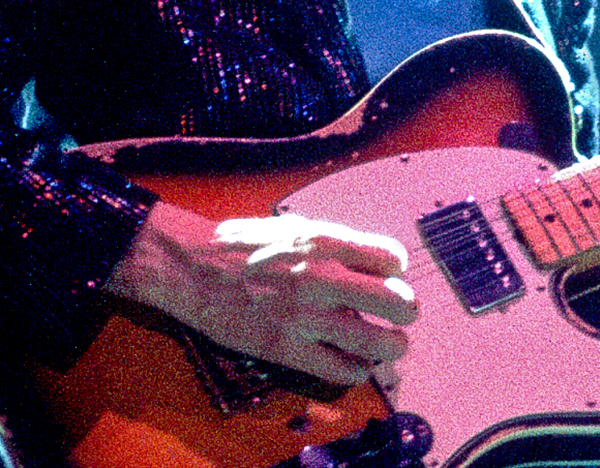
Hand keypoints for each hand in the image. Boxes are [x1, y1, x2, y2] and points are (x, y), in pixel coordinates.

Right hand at [106, 201, 418, 383]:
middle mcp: (322, 277)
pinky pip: (340, 369)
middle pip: (398, 302)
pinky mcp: (287, 348)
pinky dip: (356, 370)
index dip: (398, 271)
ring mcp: (306, 316)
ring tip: (389, 344)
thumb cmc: (244, 244)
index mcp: (325, 242)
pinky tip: (354, 364)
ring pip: (377, 342)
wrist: (192, 267)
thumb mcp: (296, 228)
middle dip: (407, 311)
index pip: (392, 259)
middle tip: (401, 314)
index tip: (391, 277)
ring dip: (391, 346)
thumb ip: (337, 245)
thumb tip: (376, 262)